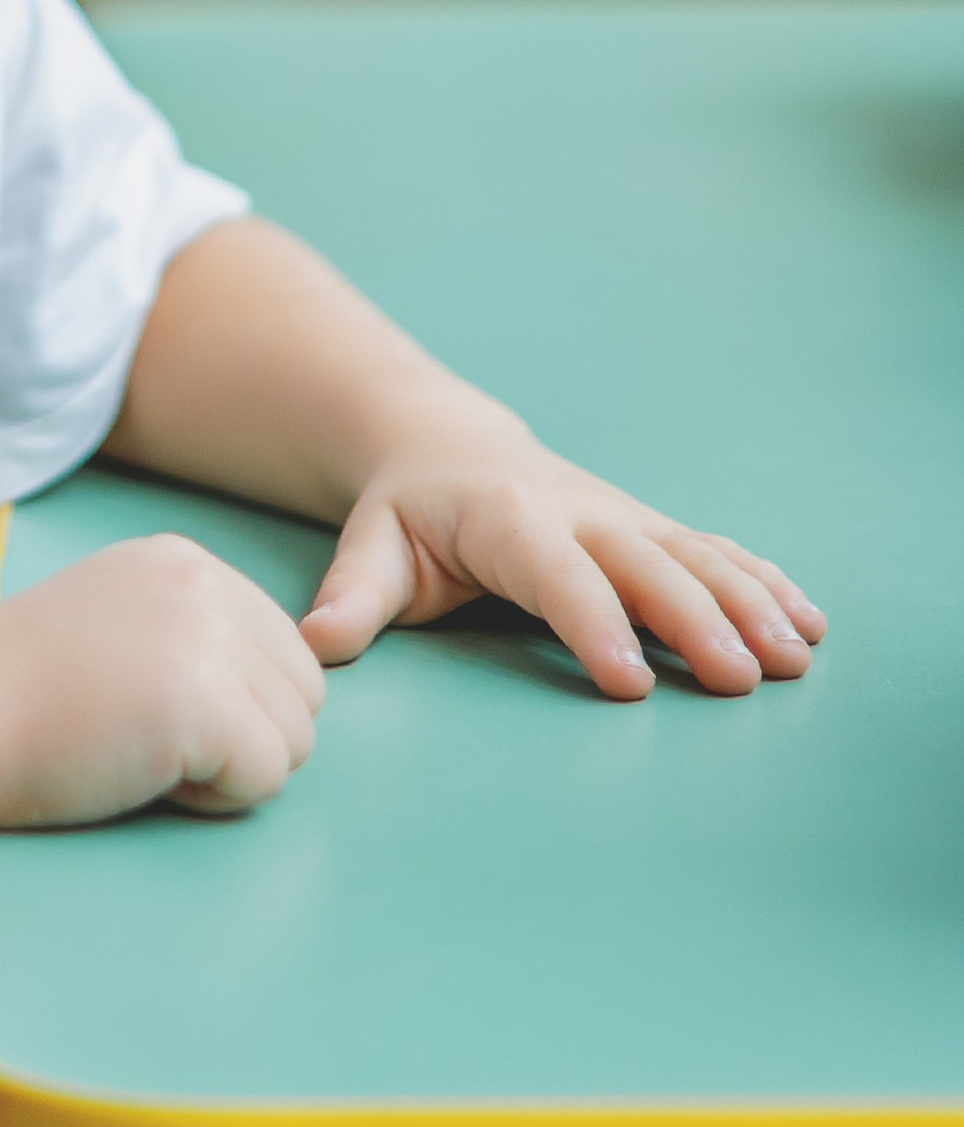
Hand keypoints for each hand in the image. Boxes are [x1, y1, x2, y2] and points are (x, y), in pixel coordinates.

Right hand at [0, 531, 326, 826]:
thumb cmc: (11, 691)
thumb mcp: (114, 622)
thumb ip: (186, 632)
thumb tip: (267, 692)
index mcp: (183, 561)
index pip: (281, 649)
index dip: (229, 703)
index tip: (143, 706)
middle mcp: (207, 583)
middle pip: (303, 692)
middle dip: (245, 736)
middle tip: (145, 739)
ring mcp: (210, 638)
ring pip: (296, 740)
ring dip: (231, 769)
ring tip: (140, 752)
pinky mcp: (206, 703)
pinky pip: (268, 779)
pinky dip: (213, 800)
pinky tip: (140, 773)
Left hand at [302, 402, 827, 701]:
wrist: (443, 444)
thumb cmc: (406, 512)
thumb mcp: (371, 548)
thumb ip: (353, 597)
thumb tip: (317, 644)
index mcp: (507, 519)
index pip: (556, 576)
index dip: (592, 624)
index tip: (629, 681)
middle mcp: (577, 512)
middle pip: (645, 566)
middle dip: (696, 620)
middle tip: (739, 679)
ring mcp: (622, 518)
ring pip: (695, 558)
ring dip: (750, 604)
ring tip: (797, 657)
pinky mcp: (648, 529)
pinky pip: (715, 551)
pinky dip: (765, 583)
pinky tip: (810, 622)